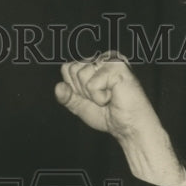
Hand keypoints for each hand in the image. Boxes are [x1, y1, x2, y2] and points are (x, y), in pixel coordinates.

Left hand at [54, 51, 185, 185]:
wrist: (127, 127)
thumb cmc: (108, 115)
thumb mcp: (80, 106)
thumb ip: (67, 96)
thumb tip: (58, 87)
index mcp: (93, 63)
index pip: (67, 68)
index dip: (74, 88)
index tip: (91, 97)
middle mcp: (102, 58)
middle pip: (72, 69)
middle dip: (82, 91)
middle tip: (101, 97)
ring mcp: (110, 60)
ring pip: (81, 75)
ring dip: (92, 94)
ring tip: (108, 97)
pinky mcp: (117, 67)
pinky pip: (92, 84)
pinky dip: (100, 97)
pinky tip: (113, 97)